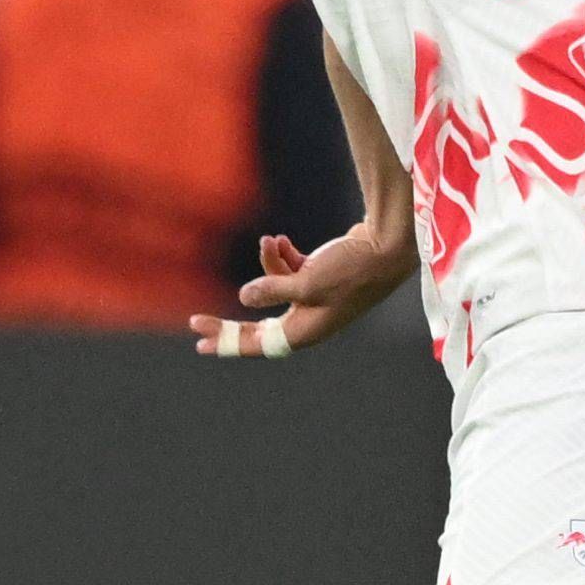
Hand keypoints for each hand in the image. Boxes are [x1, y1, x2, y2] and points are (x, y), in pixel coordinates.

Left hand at [190, 223, 416, 359]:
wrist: (388, 247)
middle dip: (233, 319)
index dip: (228, 342)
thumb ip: (272, 289)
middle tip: (197, 321)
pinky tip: (280, 241)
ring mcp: (315, 299)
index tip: (200, 339)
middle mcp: (309, 319)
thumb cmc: (351, 270)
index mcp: (305, 330)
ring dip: (268, 266)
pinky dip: (282, 258)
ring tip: (270, 241)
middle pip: (261, 324)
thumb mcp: (307, 282)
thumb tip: (245, 297)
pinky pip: (290, 273)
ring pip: (276, 289)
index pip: (258, 343)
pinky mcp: (321, 279)